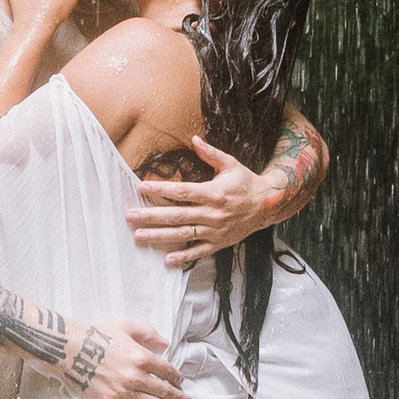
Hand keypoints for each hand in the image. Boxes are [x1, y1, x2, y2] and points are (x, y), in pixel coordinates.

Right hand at [71, 317, 186, 398]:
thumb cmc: (95, 335)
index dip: (176, 377)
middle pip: (164, 390)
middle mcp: (135, 377)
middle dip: (179, 397)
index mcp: (141, 357)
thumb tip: (165, 343)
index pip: (167, 370)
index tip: (180, 381)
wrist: (68, 349)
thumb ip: (147, 333)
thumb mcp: (124, 326)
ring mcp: (123, 392)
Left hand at [128, 139, 277, 262]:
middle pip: (177, 215)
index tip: (142, 187)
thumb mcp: (231, 164)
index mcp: (214, 193)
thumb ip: (211, 153)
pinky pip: (199, 251)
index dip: (161, 189)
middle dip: (152, 216)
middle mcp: (213, 213)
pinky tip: (167, 259)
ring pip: (183, 234)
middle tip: (130, 216)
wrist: (268, 205)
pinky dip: (184, 256)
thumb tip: (194, 139)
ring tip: (139, 236)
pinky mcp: (219, 242)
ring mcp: (215, 230)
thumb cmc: (246, 182)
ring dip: (160, 236)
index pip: (182, 191)